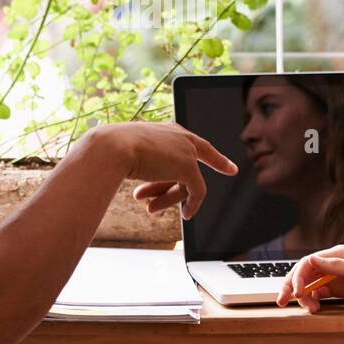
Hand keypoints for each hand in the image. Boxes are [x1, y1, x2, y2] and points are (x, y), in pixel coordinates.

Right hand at [96, 122, 237, 220]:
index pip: (195, 143)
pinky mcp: (188, 167)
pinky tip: (186, 214)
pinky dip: (192, 204)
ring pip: (188, 182)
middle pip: (190, 166)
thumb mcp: (128, 153)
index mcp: (167, 129)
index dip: (214, 158)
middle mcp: (180, 136)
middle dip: (178, 191)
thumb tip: (131, 174)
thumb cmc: (112, 149)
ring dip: (168, 198)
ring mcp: (186, 151)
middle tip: (180, 209)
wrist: (112, 147)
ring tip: (150, 209)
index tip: (231, 168)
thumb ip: (140, 161)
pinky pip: (196, 190)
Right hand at [276, 244, 343, 312]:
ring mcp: (335, 276)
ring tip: (309, 309)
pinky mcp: (339, 288)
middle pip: (304, 273)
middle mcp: (333, 263)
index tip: (298, 294)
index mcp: (337, 254)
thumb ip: (337, 265)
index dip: (299, 277)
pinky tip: (314, 308)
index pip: (308, 262)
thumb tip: (311, 260)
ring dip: (304, 297)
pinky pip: (318, 293)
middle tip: (281, 302)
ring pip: (309, 285)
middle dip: (292, 286)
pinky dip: (313, 301)